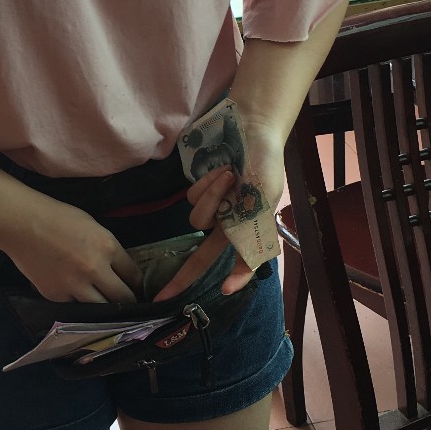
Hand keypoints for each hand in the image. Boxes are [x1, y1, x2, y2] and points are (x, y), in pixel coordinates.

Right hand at [1, 195, 143, 302]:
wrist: (21, 223)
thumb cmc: (57, 216)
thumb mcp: (93, 226)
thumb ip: (108, 249)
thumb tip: (120, 269)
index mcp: (107, 247)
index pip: (134, 275)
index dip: (138, 284)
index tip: (139, 289)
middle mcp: (94, 269)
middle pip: (122, 297)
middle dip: (128, 301)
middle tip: (129, 303)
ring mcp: (74, 286)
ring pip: (101, 309)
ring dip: (106, 307)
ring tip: (107, 306)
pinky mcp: (56, 296)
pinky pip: (75, 306)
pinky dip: (79, 302)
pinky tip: (78, 296)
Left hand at [153, 129, 284, 302]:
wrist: (253, 131)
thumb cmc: (266, 167)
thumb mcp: (268, 204)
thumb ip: (256, 237)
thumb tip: (247, 268)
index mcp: (247, 228)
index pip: (238, 261)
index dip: (234, 278)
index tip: (223, 291)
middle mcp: (227, 223)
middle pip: (201, 257)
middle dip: (182, 278)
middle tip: (162, 298)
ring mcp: (211, 206)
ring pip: (198, 219)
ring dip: (212, 198)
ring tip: (230, 176)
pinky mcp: (198, 189)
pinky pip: (193, 197)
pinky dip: (206, 184)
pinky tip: (221, 170)